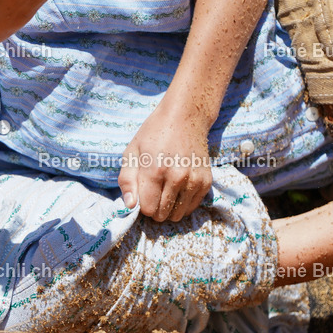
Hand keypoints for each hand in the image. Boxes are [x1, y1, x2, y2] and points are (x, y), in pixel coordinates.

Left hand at [118, 107, 212, 221]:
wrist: (185, 117)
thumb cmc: (154, 134)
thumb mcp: (132, 152)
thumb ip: (127, 180)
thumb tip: (130, 205)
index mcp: (155, 170)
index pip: (148, 209)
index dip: (142, 205)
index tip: (143, 195)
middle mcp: (177, 177)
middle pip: (163, 214)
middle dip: (155, 209)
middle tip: (153, 193)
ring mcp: (194, 180)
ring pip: (178, 214)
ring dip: (170, 208)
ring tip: (165, 191)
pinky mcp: (206, 181)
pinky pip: (192, 207)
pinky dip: (183, 203)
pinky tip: (178, 188)